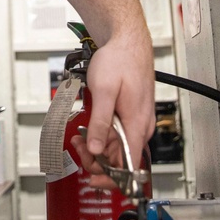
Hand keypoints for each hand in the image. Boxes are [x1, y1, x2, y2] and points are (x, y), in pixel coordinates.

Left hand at [73, 30, 154, 187]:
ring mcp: (137, 121)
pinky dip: (101, 135)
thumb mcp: (103, 90)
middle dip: (97, 159)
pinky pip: (118, 134)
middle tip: (78, 148)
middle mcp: (141, 126)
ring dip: (97, 147)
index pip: (131, 167)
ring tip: (79, 136)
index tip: (94, 180)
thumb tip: (95, 148)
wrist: (126, 40)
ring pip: (118, 147)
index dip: (112, 179)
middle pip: (121, 160)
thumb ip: (99, 122)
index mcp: (137, 124)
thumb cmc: (119, 59)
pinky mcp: (131, 115)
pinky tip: (88, 128)